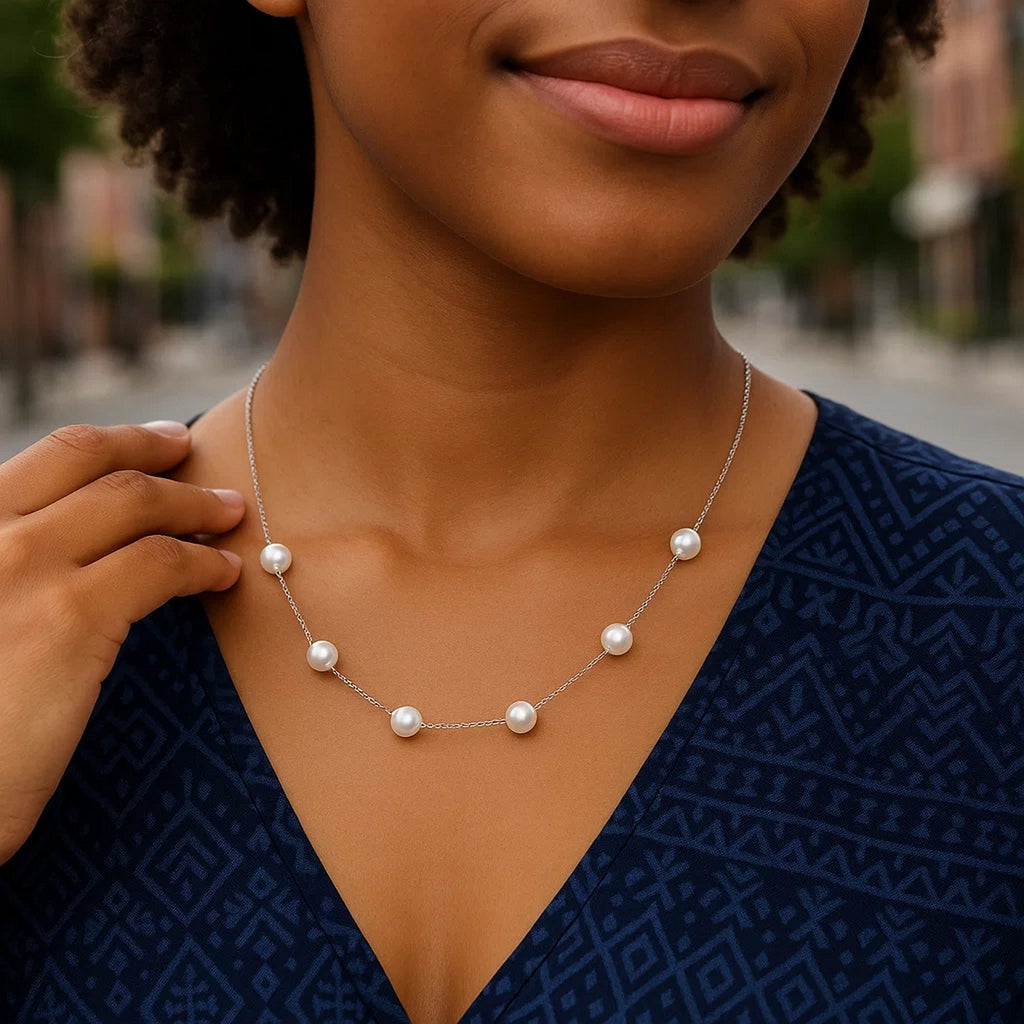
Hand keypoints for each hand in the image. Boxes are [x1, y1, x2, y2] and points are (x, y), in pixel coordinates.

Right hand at [0, 420, 244, 864]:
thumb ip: (15, 570)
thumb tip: (82, 545)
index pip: (49, 457)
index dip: (115, 442)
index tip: (155, 442)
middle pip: (90, 460)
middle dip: (155, 448)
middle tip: (195, 452)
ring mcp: (22, 567)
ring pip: (134, 503)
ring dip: (193, 502)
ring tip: (230, 513)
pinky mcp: (68, 618)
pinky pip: (161, 564)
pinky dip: (203, 561)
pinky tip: (224, 573)